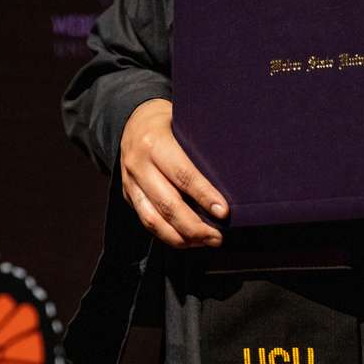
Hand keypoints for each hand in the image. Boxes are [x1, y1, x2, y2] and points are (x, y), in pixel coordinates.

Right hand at [120, 98, 227, 247]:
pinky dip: (168, 235)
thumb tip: (235, 173)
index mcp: (154, 142)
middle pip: (167, 204)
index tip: (223, 212)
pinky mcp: (129, 196)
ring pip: (153, 219)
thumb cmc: (170, 122)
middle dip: (195, 226)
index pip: (182, 175)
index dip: (204, 195)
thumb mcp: (184, 123)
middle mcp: (138, 164)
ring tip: (206, 242)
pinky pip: (147, 222)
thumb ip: (201, 146)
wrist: (132, 122)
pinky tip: (188, 240)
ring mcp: (130, 183)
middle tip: (218, 237)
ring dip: (182, 237)